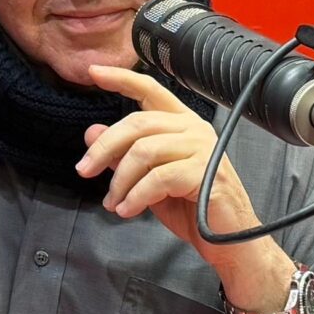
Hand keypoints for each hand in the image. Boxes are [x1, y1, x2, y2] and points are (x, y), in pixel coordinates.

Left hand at [79, 66, 268, 267]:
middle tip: (84, 170)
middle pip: (138, 123)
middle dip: (104, 147)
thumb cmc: (193, 210)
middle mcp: (194, 129)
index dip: (121, 79)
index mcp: (182, 124)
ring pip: (144, 151)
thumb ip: (123, 156)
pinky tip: (128, 210)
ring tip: (113, 203)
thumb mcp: (148, 181)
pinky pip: (158, 178)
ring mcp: (202, 148)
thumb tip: (91, 133)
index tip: (93, 72)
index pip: (150, 90)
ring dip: (120, 180)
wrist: (228, 242)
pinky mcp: (205, 172)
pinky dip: (136, 196)